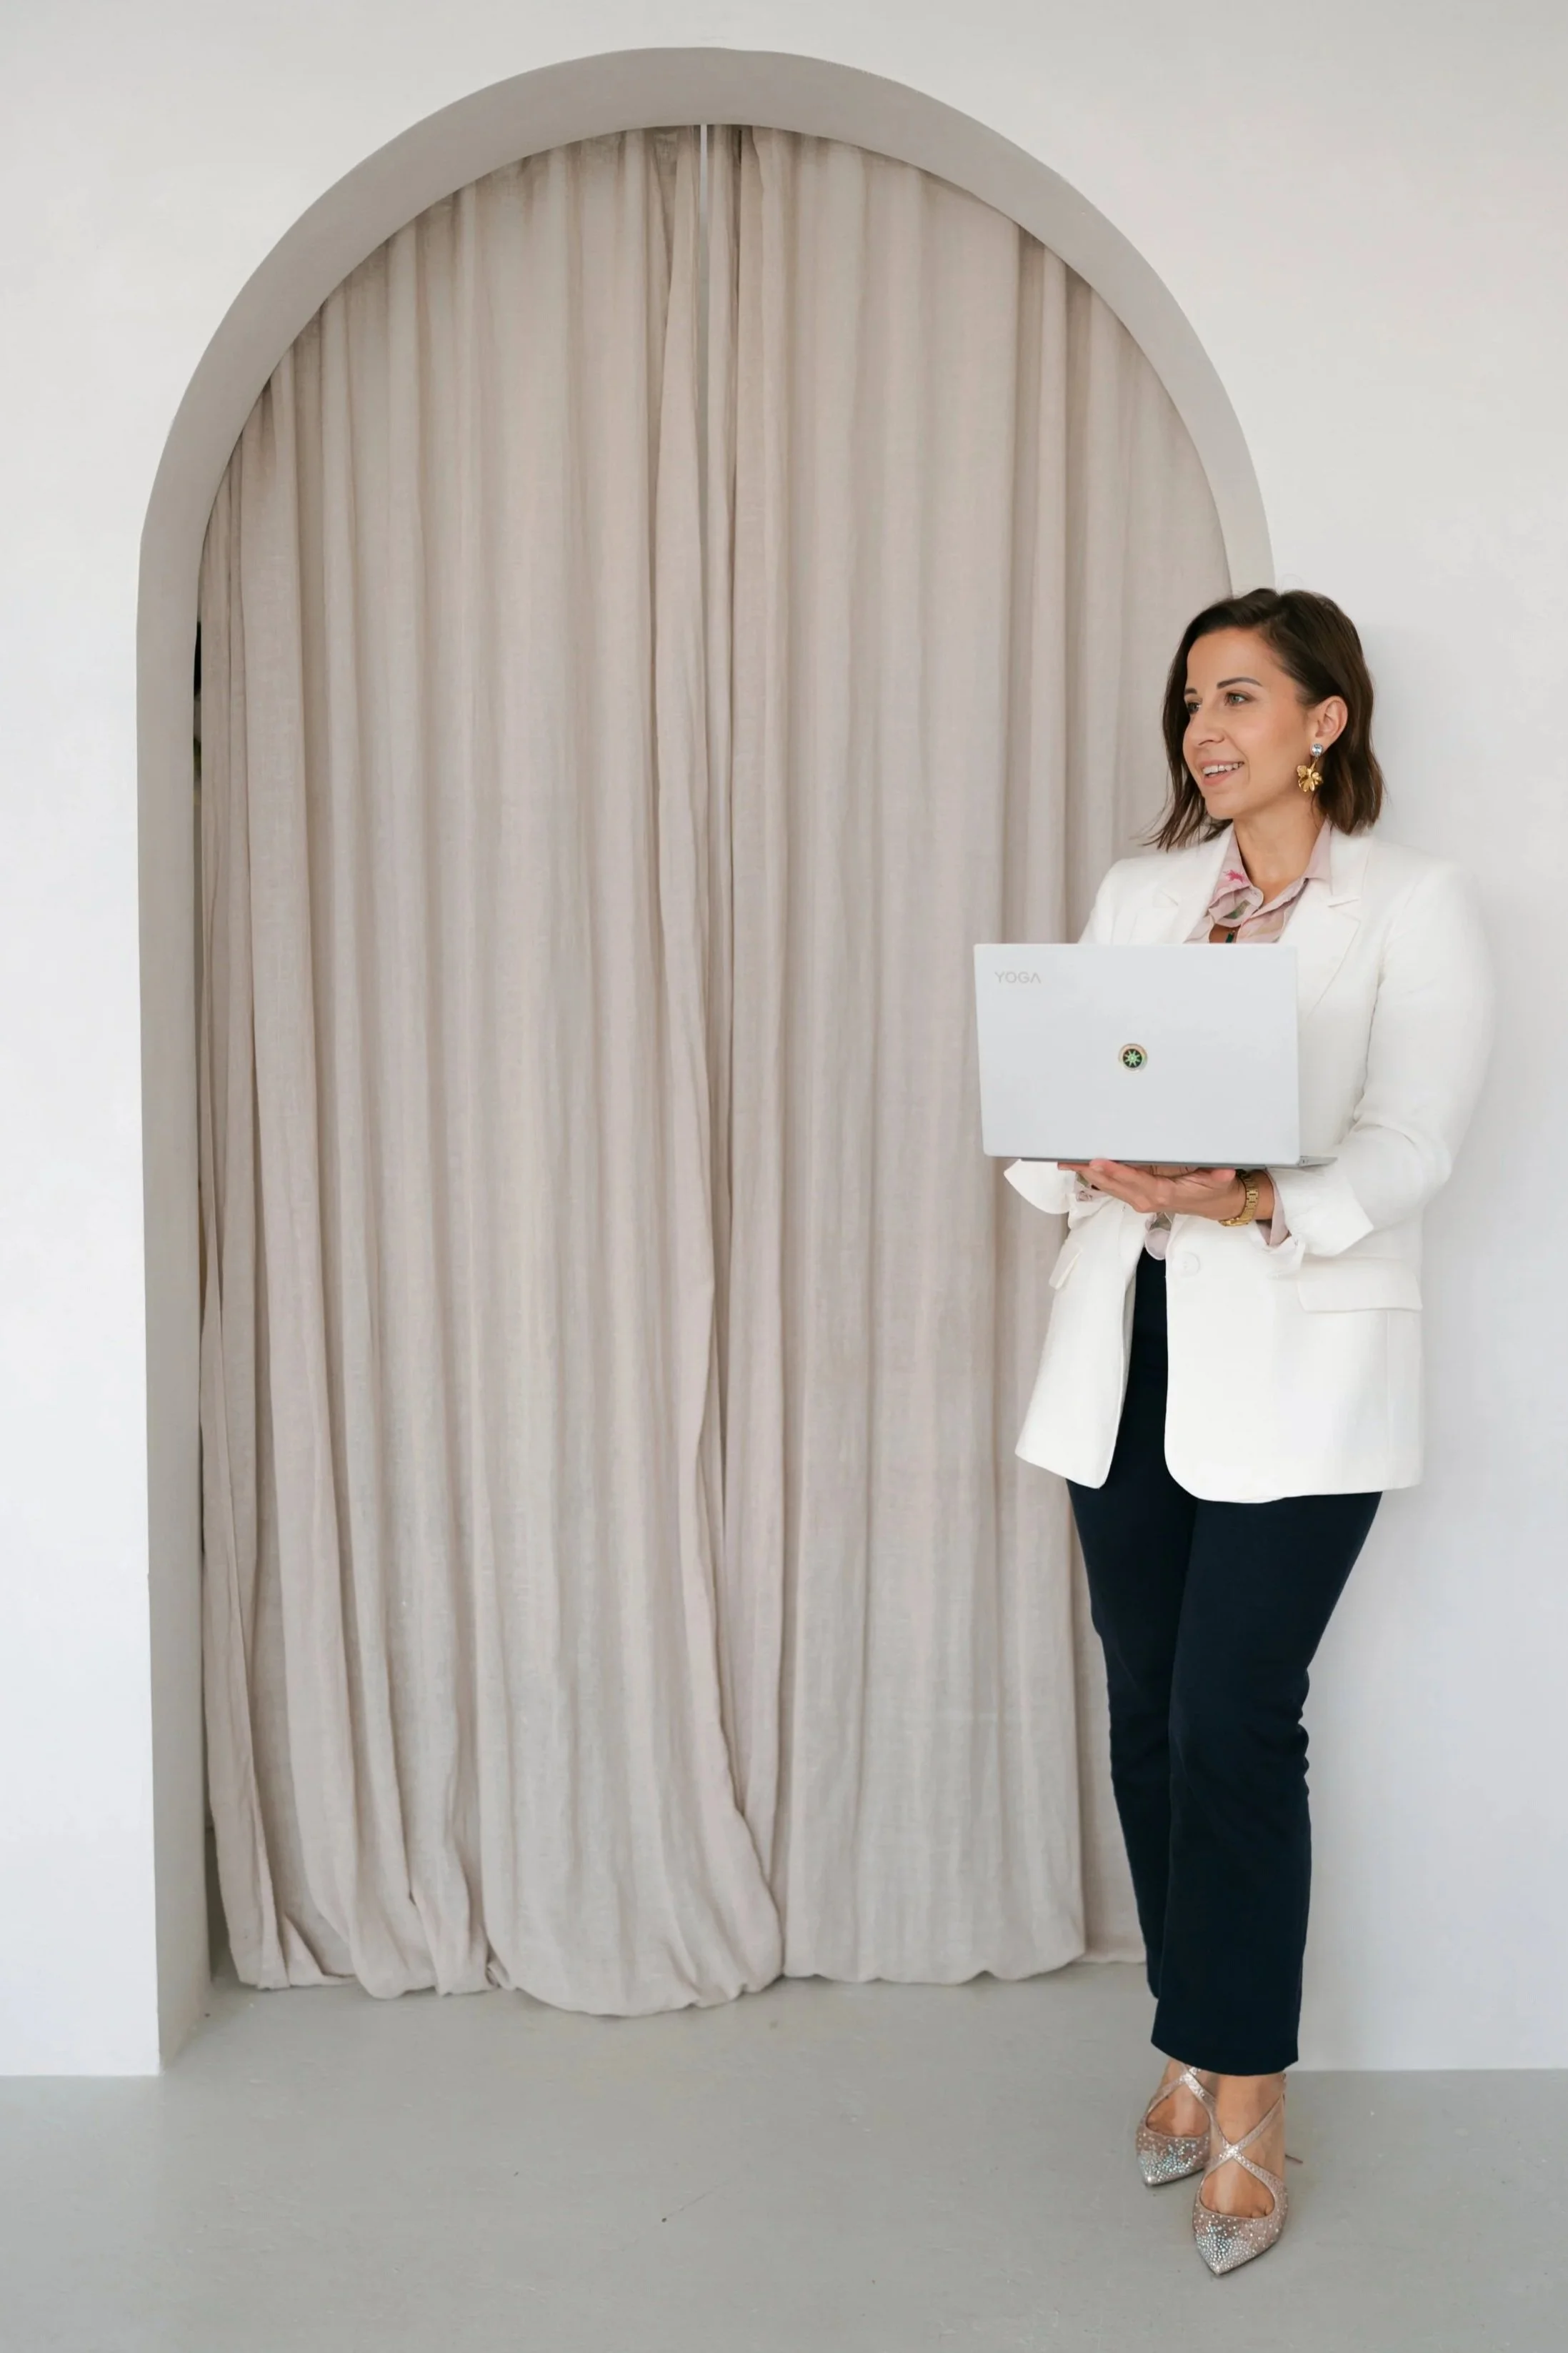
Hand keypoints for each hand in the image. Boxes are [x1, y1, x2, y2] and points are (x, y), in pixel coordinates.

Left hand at [1060, 1161, 1270, 1223]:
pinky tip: (1082, 1165)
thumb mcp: (1218, 1180)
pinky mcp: (1135, 1194)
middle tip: (1069, 1157)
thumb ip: (1218, 1176)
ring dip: (1087, 1173)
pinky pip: (1112, 1185)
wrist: (1215, 1203)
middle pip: (1113, 1183)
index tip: (1099, 1162)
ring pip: (1108, 1185)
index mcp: (1162, 1194)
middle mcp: (1145, 1198)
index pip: (1135, 1181)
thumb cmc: (1212, 1189)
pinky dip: (1096, 1175)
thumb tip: (1223, 1172)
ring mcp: (1138, 1198)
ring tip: (1067, 1159)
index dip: (1116, 1172)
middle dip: (1090, 1171)